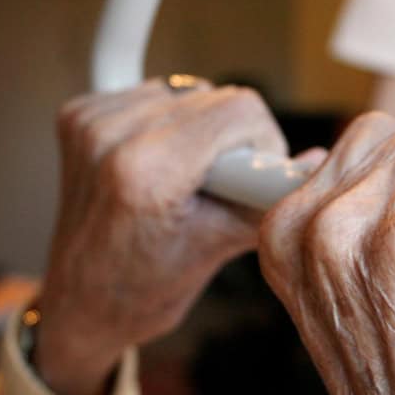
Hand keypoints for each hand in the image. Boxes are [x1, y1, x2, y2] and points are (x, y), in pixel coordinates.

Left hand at [34, 79, 286, 394]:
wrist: (81, 303)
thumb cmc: (145, 287)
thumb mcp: (220, 245)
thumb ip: (269, 197)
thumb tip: (316, 161)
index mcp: (147, 172)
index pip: (239, 110)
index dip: (262, 141)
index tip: (253, 175)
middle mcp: (111, 138)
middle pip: (214, 96)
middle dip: (230, 138)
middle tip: (218, 184)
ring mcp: (90, 124)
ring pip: (184, 91)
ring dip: (196, 127)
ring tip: (183, 176)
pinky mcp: (78, 115)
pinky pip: (150, 94)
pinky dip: (164, 121)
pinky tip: (156, 161)